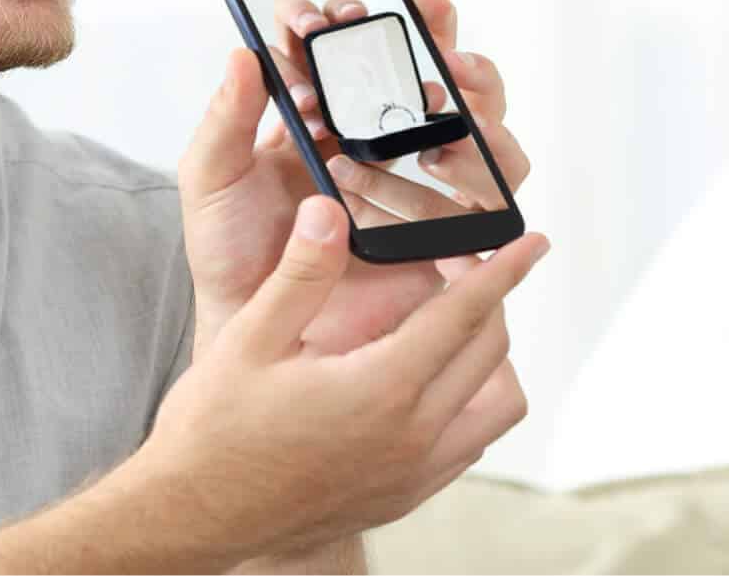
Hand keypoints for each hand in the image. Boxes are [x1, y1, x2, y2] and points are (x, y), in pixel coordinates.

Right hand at [137, 196, 545, 561]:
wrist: (196, 516)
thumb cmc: (215, 431)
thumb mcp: (250, 339)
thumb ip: (300, 274)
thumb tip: (329, 211)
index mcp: (380, 389)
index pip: (464, 314)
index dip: (503, 271)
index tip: (533, 242)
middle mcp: (411, 437)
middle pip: (489, 353)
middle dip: (491, 299)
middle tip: (463, 263)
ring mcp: (412, 473)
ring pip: (494, 406)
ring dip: (488, 357)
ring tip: (454, 322)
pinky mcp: (403, 496)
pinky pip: (468, 443)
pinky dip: (470, 402)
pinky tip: (431, 377)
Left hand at [180, 0, 531, 354]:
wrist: (260, 339)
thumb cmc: (234, 260)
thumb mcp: (213, 180)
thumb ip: (226, 118)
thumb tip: (243, 52)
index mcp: (333, 115)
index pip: (369, 42)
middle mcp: (387, 141)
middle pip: (435, 67)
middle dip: (439, 30)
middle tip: (428, 10)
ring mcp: (425, 186)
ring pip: (477, 120)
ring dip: (471, 91)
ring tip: (444, 85)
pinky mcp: (452, 235)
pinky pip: (491, 195)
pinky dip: (483, 167)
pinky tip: (448, 158)